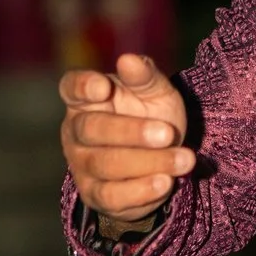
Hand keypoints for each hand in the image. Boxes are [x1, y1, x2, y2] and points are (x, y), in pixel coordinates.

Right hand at [60, 52, 193, 230]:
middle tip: (168, 134)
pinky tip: (165, 183)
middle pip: (91, 129)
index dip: (83, 87)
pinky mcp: (95, 195)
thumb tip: (129, 60)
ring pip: (105, 165)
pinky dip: (140, 191)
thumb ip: (145, 77)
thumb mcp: (156, 93)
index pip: (72, 87)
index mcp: (85, 99)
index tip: (103, 88)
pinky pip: (111, 196)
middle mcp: (75, 131)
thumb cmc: (151, 115)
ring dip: (148, 163)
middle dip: (132, 132)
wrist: (160, 157)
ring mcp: (81, 165)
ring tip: (184, 159)